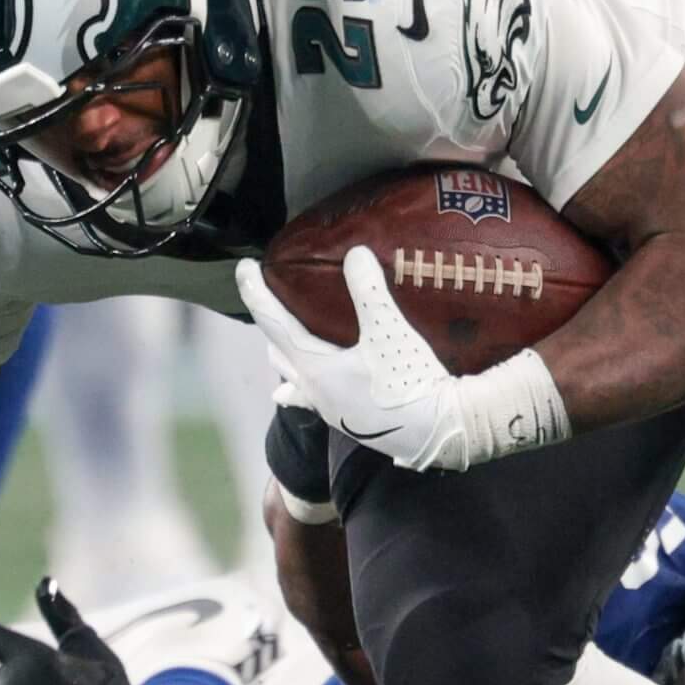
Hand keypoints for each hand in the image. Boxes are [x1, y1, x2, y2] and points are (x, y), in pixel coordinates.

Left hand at [234, 247, 566, 472]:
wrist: (439, 432)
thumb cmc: (408, 383)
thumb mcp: (389, 332)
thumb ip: (369, 292)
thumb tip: (355, 253)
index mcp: (314, 368)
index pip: (273, 324)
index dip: (256, 293)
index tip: (244, 267)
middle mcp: (315, 391)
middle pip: (280, 353)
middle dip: (270, 327)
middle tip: (269, 300)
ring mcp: (331, 409)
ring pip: (295, 380)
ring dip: (286, 359)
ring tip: (280, 347)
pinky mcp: (351, 420)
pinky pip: (314, 400)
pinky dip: (303, 389)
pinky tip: (307, 393)